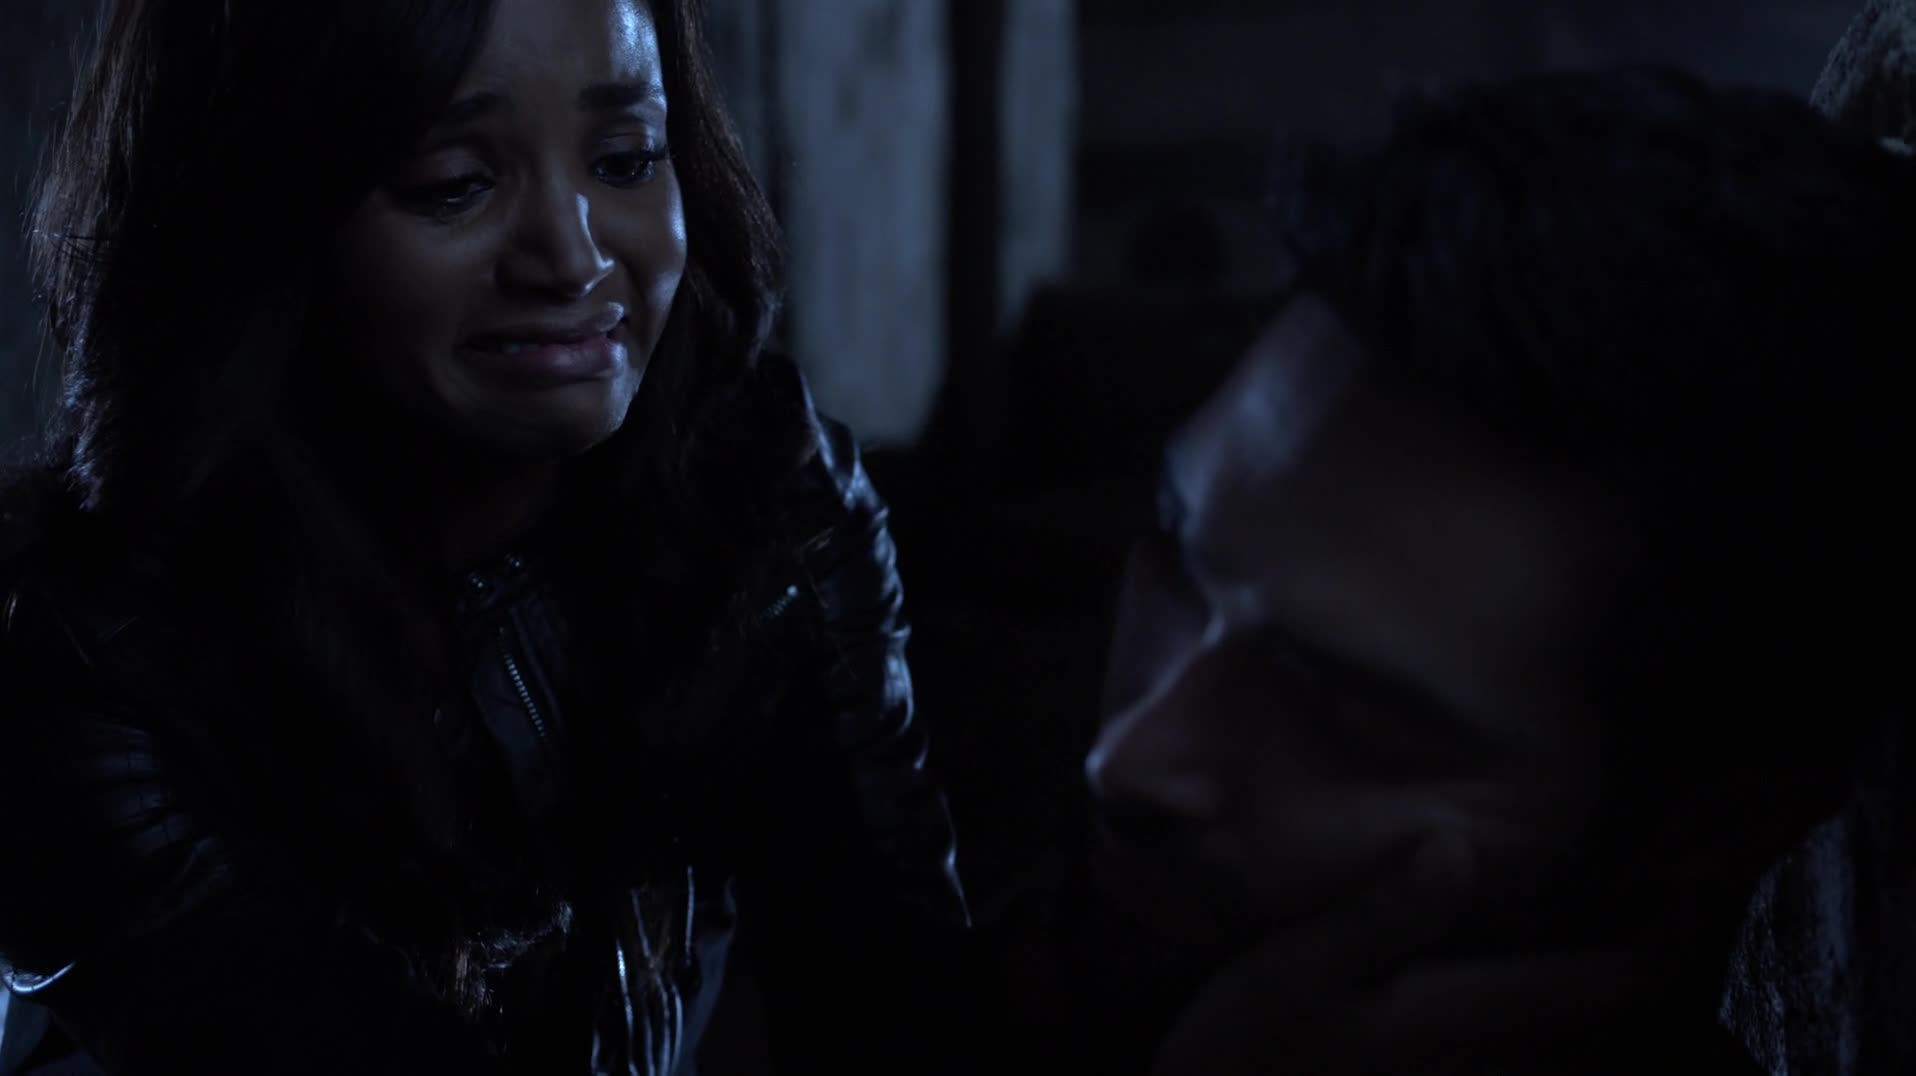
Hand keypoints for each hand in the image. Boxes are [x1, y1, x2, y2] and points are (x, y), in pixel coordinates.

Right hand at [1148, 834, 1672, 1075]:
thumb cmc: (1245, 1058)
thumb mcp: (1293, 976)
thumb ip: (1381, 917)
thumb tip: (1455, 846)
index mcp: (1478, 1023)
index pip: (1631, 986)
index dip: (1687, 924)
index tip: (1701, 856)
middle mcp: (1512, 1066)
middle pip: (1646, 1021)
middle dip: (1682, 944)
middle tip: (1689, 865)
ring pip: (1616, 1046)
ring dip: (1645, 979)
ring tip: (1649, 903)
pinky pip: (1569, 1059)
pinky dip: (1603, 1015)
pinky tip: (1580, 966)